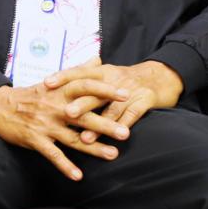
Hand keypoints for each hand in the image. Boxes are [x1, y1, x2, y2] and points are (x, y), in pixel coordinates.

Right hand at [0, 78, 128, 180]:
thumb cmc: (31, 94)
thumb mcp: (54, 80)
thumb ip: (78, 71)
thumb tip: (98, 57)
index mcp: (60, 91)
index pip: (85, 87)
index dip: (105, 91)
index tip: (126, 95)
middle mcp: (55, 107)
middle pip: (83, 116)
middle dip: (105, 124)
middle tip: (125, 132)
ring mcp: (45, 124)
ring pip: (73, 138)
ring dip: (93, 148)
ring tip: (112, 154)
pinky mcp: (35, 139)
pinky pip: (53, 154)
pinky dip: (65, 165)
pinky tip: (78, 176)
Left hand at [44, 58, 183, 143]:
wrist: (162, 76)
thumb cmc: (127, 79)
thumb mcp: (106, 73)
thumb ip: (85, 78)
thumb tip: (59, 82)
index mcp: (101, 70)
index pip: (79, 71)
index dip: (63, 77)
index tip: (45, 84)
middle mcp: (113, 77)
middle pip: (93, 90)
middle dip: (79, 103)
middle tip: (65, 113)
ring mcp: (130, 90)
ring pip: (111, 107)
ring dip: (98, 124)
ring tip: (84, 139)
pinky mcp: (145, 100)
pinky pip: (132, 115)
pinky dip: (122, 126)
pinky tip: (115, 138)